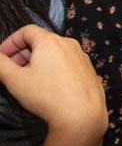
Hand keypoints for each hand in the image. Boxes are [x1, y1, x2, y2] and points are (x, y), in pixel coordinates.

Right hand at [0, 25, 106, 145]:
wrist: (82, 114)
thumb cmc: (47, 95)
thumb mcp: (14, 79)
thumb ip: (0, 64)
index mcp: (51, 41)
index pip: (26, 31)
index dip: (10, 42)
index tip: (2, 57)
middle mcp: (69, 44)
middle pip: (41, 42)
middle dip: (22, 54)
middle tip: (11, 71)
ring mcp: (82, 57)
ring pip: (54, 53)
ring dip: (38, 62)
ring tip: (28, 80)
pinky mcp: (89, 70)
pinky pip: (67, 63)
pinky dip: (54, 69)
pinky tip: (48, 86)